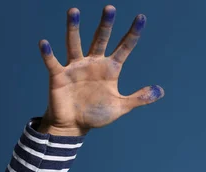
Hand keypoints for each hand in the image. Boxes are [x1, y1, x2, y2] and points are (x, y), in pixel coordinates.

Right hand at [37, 5, 163, 136]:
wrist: (74, 126)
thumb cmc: (96, 114)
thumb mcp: (121, 107)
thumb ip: (139, 98)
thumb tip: (160, 91)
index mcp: (110, 69)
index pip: (124, 48)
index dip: (132, 34)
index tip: (141, 18)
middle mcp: (93, 63)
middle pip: (100, 39)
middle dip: (106, 25)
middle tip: (110, 8)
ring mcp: (75, 68)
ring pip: (75, 43)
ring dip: (74, 28)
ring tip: (74, 11)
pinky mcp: (59, 76)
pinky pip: (52, 62)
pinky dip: (48, 54)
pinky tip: (45, 43)